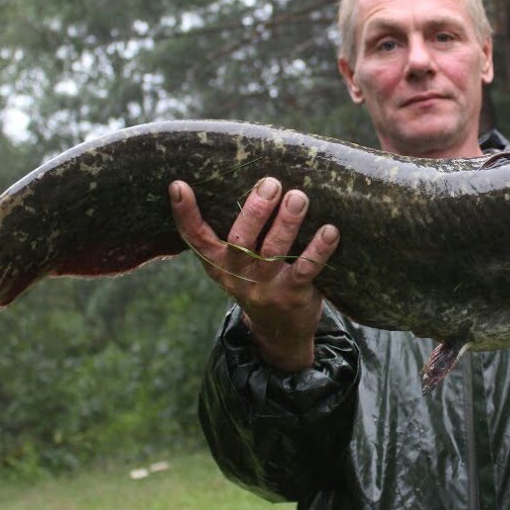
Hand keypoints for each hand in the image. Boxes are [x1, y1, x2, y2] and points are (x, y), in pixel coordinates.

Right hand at [168, 177, 339, 370]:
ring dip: (287, 222)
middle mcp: (238, 275)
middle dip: (255, 211)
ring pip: (274, 251)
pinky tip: (330, 230)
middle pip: (239, 240)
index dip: (185, 214)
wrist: (279, 332)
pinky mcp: (292, 295)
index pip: (196, 237)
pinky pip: (306, 269)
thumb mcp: (237, 263)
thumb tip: (249, 178)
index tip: (178, 185)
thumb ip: (235, 231)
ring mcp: (265, 286)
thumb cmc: (259, 280)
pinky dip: (318, 249)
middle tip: (270, 184)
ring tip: (298, 197)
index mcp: (218, 264)